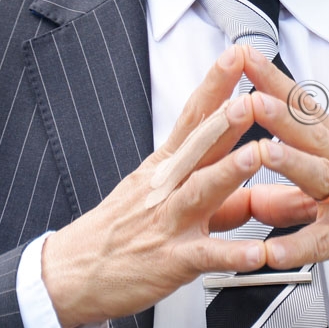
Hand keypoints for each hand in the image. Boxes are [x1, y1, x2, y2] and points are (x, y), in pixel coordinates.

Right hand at [40, 46, 313, 327]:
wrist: (72, 272)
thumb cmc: (119, 230)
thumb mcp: (159, 194)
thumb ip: (211, 179)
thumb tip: (254, 160)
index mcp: (165, 167)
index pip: (193, 116)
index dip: (215, 84)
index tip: (236, 55)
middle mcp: (166, 187)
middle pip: (198, 145)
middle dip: (225, 119)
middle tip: (251, 95)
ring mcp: (168, 222)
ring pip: (200, 192)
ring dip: (228, 172)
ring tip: (255, 155)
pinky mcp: (170, 261)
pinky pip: (205, 256)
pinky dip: (231, 254)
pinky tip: (256, 252)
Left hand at [243, 51, 328, 311]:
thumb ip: (291, 196)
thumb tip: (252, 198)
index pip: (305, 107)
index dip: (275, 82)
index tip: (246, 58)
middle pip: (310, 132)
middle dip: (278, 110)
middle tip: (248, 94)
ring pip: (319, 176)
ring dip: (290, 162)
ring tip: (261, 152)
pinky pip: (322, 243)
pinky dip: (295, 249)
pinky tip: (271, 252)